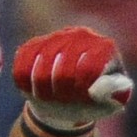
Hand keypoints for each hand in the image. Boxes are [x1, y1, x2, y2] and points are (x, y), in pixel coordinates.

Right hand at [10, 26, 133, 133]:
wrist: (69, 101)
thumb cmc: (96, 101)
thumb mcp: (113, 100)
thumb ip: (113, 92)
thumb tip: (95, 90)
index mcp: (105, 48)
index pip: (89, 66)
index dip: (82, 88)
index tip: (83, 98)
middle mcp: (81, 35)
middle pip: (64, 64)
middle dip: (63, 90)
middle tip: (65, 101)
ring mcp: (56, 37)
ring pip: (41, 60)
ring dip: (43, 88)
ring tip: (51, 97)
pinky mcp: (34, 45)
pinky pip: (23, 61)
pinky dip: (26, 80)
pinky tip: (36, 89)